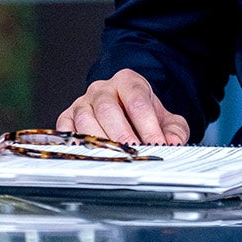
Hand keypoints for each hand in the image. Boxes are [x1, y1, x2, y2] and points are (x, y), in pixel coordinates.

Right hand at [56, 68, 189, 144]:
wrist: (123, 111)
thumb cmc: (143, 115)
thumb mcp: (166, 120)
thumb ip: (175, 130)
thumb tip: (174, 143)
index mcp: (128, 81)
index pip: (137, 102)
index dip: (148, 126)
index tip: (157, 145)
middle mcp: (102, 89)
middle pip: (109, 109)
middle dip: (123, 135)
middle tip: (135, 154)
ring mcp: (82, 102)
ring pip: (85, 120)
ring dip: (99, 142)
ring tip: (114, 159)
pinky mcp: (67, 118)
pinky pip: (66, 130)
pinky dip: (74, 144)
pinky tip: (88, 156)